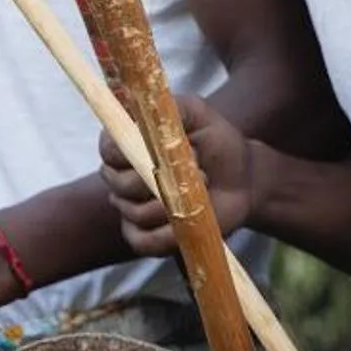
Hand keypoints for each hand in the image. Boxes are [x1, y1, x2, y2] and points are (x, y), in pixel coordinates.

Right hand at [100, 94, 253, 257]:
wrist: (241, 181)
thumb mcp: (200, 115)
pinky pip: (143, 242)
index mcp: (127, 143)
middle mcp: (121, 176)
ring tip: (201, 193)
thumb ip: (172, 107)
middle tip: (198, 173)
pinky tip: (190, 222)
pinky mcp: (142, 237)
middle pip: (119, 184)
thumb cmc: (218, 144)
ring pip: (135, 213)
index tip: (160, 151)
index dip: (128, 151)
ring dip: (175, 205)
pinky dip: (168, 235)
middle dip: (160, 179)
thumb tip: (148, 108)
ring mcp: (129, 208)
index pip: (108, 148)